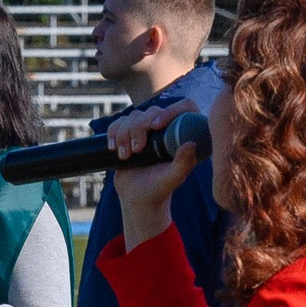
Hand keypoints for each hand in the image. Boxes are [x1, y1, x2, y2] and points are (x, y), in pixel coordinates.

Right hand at [103, 104, 200, 244]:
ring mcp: (146, 130)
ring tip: (125, 156)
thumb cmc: (158, 189)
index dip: (169, 111)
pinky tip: (113, 148)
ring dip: (124, 134)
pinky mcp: (129, 133)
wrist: (137, 198)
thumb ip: (184, 163)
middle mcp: (165, 129)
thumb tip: (192, 143)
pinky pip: (119, 121)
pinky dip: (113, 132)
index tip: (155, 127)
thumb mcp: (172, 178)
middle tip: (136, 150)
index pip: (182, 108)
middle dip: (139, 128)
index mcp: (181, 136)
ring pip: (133, 115)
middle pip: (152, 111)